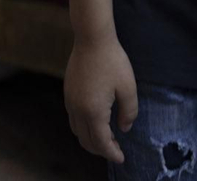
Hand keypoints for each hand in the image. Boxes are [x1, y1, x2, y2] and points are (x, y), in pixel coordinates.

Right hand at [64, 35, 136, 163]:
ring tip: (107, 138)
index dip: (112, 153)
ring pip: (77, 131)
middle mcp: (78, 110)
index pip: (101, 142)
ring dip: (91, 139)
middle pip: (86, 141)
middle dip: (101, 150)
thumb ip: (129, 112)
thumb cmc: (112, 61)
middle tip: (116, 150)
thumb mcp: (128, 87)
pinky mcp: (68, 92)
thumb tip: (124, 128)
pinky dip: (84, 127)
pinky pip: (73, 119)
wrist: (91, 38)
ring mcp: (70, 101)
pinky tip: (96, 121)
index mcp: (93, 112)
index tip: (121, 158)